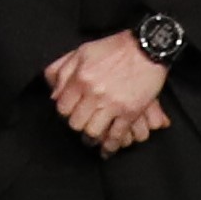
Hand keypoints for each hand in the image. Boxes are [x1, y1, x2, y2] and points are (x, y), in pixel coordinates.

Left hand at [45, 29, 170, 151]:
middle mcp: (94, 92)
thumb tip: (53, 93)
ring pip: (93, 132)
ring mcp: (113, 104)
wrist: (147, 48)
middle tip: (82, 124)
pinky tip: (106, 151)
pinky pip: (116, 136)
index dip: (65, 112)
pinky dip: (110, 147)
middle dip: (77, 125)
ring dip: (91, 138)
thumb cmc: (114, 48)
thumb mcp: (83, 51)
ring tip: (91, 139)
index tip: (70, 113)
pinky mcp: (130, 112)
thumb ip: (63, 71)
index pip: (63, 107)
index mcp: (81, 77)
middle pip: (76, 122)